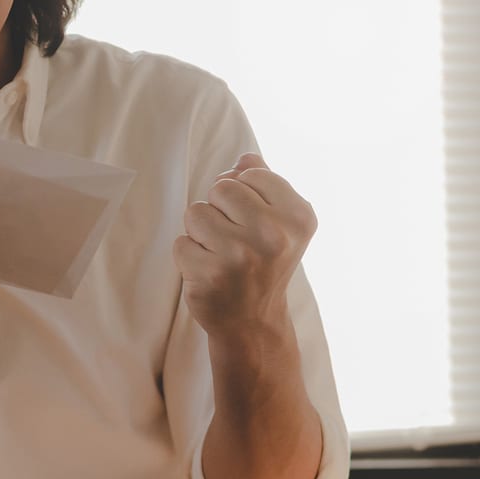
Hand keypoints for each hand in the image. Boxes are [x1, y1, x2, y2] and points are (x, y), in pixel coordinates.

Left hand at [173, 153, 316, 341]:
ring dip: (201, 231)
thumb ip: (266, 184)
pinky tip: (209, 271)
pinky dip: (189, 255)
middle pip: (221, 188)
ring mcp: (241, 256)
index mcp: (298, 217)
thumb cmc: (263, 263)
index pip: (251, 173)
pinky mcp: (210, 274)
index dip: (243, 193)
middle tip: (234, 239)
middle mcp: (274, 235)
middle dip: (220, 209)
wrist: (253, 321)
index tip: (253, 220)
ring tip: (220, 253)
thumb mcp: (280, 223)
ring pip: (196, 211)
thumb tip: (246, 157)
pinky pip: (181, 241)